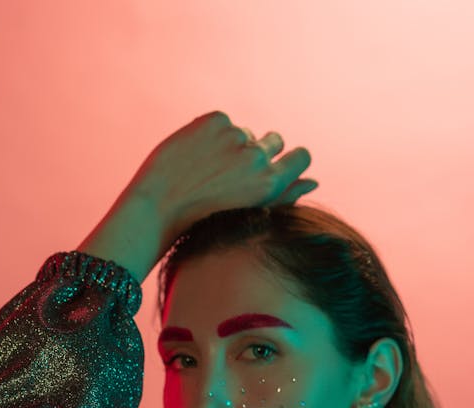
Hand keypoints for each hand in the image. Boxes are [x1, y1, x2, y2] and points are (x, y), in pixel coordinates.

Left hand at [128, 111, 316, 245]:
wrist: (158, 209)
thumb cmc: (205, 220)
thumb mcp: (250, 212)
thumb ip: (284, 196)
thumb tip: (314, 182)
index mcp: (270, 184)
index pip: (302, 157)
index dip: (290, 159)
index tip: (276, 165)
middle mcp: (257, 157)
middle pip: (275, 141)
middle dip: (260, 151)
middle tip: (232, 172)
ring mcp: (235, 136)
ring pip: (245, 133)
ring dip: (232, 145)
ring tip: (206, 170)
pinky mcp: (214, 121)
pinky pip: (222, 122)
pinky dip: (210, 134)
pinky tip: (194, 155)